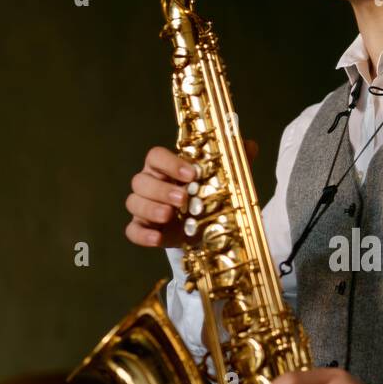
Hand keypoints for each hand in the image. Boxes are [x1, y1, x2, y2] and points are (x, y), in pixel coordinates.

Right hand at [125, 141, 258, 247]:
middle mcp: (150, 183)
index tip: (192, 174)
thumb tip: (250, 145)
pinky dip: (142, 234)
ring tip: (169, 215)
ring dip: (150, 208)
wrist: (207, 226)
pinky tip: (156, 238)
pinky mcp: (145, 229)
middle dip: (161, 189)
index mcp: (165, 167)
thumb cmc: (209, 195)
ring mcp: (144, 207)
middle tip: (183, 199)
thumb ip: (235, 160)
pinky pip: (132, 230)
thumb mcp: (224, 178)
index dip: (170, 163)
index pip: (156, 156)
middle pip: (141, 180)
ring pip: (134, 202)